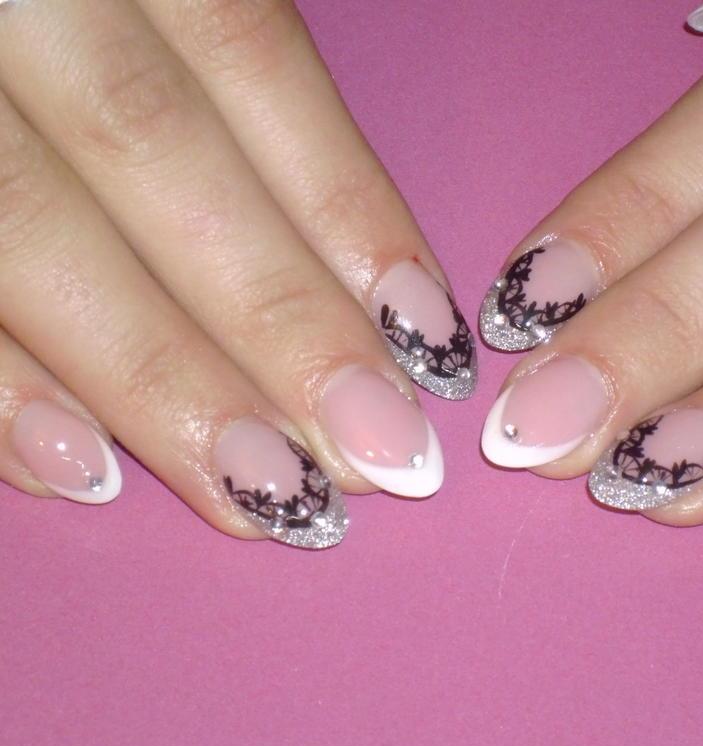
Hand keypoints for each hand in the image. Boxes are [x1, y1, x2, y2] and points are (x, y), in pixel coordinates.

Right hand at [0, 0, 477, 547]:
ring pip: (26, 237)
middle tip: (383, 460)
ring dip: (156, 380)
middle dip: (276, 323)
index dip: (344, 208)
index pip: (249, 59)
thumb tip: (344, 257)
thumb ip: (208, 59)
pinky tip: (80, 470)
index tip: (428, 343)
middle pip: (153, 159)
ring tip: (272, 495)